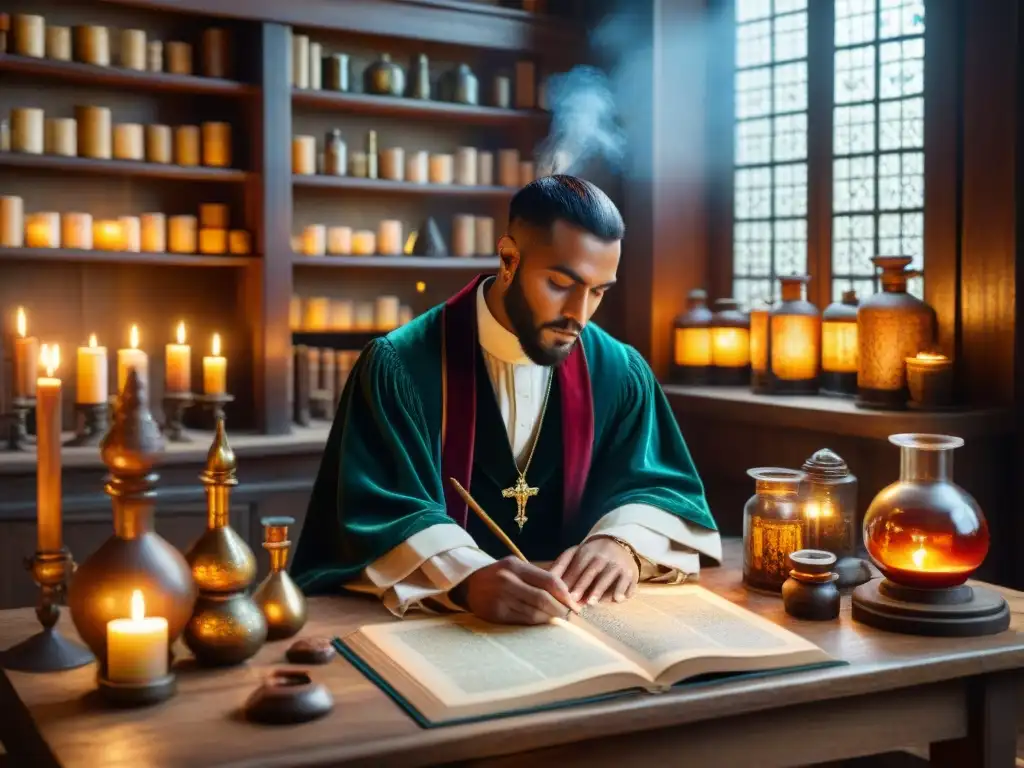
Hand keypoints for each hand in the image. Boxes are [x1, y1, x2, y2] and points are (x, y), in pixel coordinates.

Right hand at [453, 557, 581, 624]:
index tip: (574, 603)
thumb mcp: (515, 567)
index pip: (548, 580)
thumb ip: (537, 576)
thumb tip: (565, 592)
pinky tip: (542, 621)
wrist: (468, 586)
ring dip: (550, 617)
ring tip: (558, 619)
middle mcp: (508, 580)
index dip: (565, 593)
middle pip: (543, 598)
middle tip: (569, 615)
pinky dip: (537, 622)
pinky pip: (524, 620)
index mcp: (516, 566)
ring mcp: (501, 598)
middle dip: (560, 608)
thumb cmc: (498, 576)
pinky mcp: (497, 613)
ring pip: (535, 611)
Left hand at [549, 537, 639, 605]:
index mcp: (587, 552)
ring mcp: (618, 565)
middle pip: (592, 571)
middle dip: (583, 585)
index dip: (571, 580)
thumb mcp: (576, 555)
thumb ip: (561, 567)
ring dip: (600, 590)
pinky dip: (623, 590)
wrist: (620, 544)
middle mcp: (603, 557)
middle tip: (574, 600)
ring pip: (609, 576)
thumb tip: (546, 581)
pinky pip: (628, 582)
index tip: (563, 594)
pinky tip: (617, 599)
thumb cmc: (592, 556)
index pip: (578, 566)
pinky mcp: (631, 573)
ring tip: (592, 603)